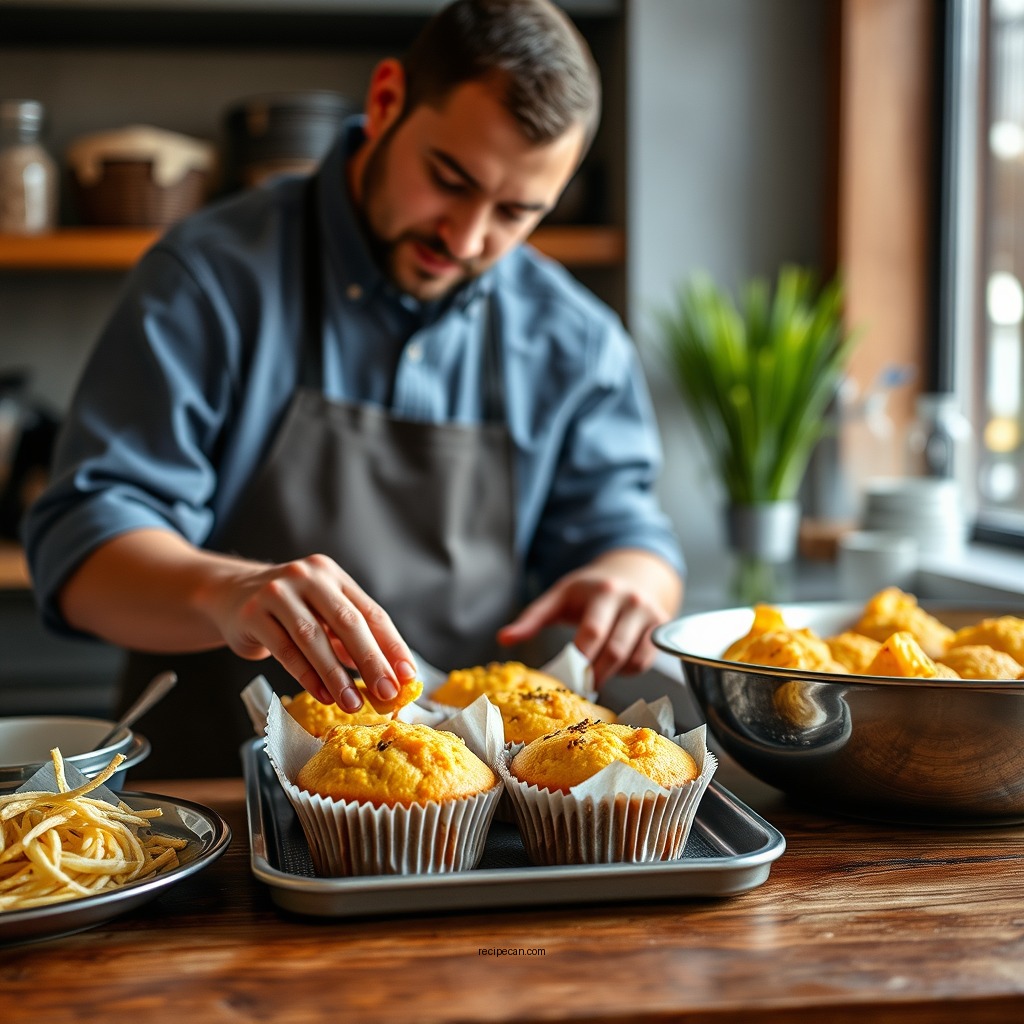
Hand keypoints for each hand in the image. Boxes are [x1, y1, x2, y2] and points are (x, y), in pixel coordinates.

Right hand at [200, 553, 418, 710]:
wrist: (229, 594)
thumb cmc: (287, 610)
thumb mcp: (322, 612)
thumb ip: (351, 637)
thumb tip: (389, 676)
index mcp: (333, 576)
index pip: (372, 612)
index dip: (392, 646)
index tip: (408, 676)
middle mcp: (309, 577)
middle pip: (348, 622)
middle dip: (371, 661)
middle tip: (387, 692)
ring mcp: (278, 592)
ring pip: (314, 638)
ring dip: (336, 675)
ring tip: (353, 703)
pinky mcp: (253, 613)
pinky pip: (285, 650)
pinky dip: (307, 676)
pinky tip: (323, 694)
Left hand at [496, 549, 681, 686]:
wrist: (634, 574)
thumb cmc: (590, 590)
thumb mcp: (560, 596)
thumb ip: (532, 618)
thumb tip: (503, 639)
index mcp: (603, 591)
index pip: (593, 632)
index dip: (580, 659)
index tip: (566, 678)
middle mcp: (632, 602)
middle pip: (613, 650)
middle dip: (594, 675)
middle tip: (578, 690)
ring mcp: (651, 615)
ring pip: (632, 659)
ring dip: (611, 675)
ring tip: (592, 680)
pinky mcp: (662, 629)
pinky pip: (644, 661)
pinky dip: (627, 670)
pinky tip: (613, 666)